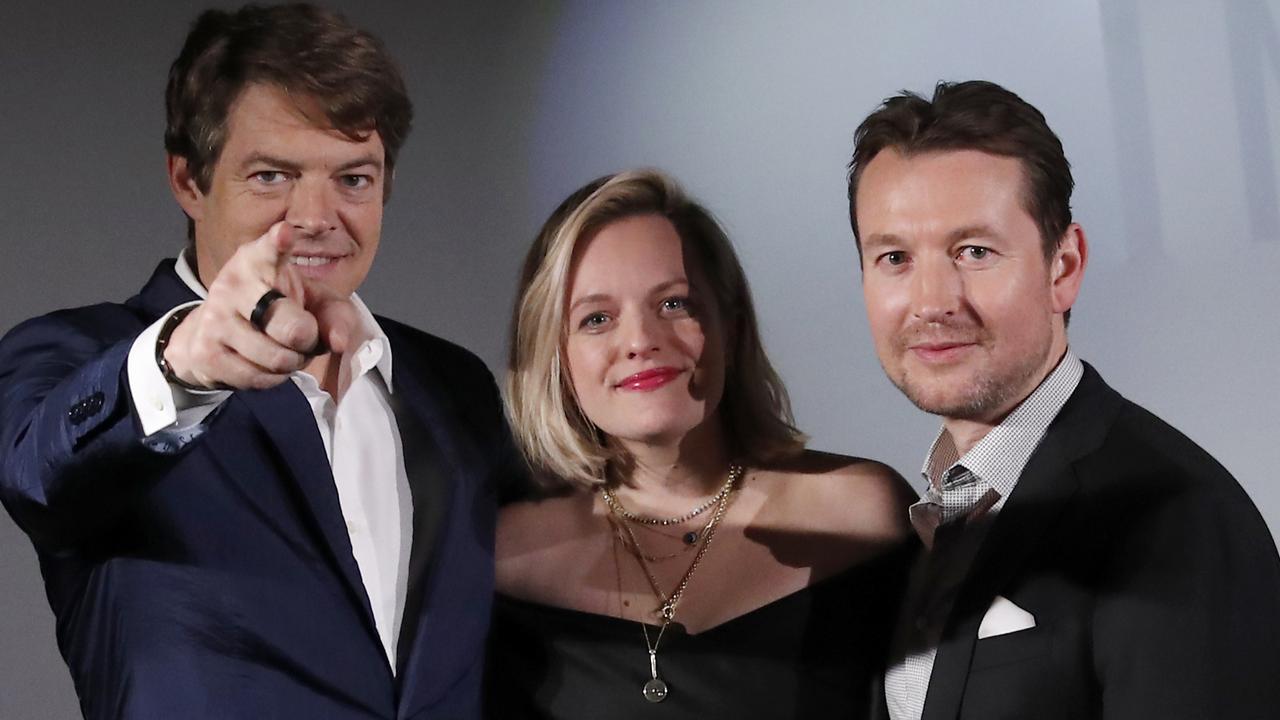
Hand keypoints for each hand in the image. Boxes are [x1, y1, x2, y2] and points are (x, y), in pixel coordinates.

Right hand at [162, 222, 357, 389]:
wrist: (214, 333)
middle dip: (308, 340)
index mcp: (259, 260)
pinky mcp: (206, 351)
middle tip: (303, 336)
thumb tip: (338, 341)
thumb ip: (336, 315)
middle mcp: (233, 283)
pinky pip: (259, 378)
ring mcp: (216, 318)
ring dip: (291, 362)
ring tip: (282, 348)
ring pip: (278, 359)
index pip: (269, 250)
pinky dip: (271, 378)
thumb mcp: (312, 302)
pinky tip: (261, 362)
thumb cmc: (276, 308)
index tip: (284, 234)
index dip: (278, 243)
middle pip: (292, 327)